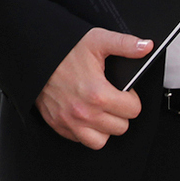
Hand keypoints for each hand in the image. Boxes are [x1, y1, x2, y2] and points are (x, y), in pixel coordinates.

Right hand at [34, 28, 152, 149]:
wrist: (33, 55)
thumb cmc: (64, 49)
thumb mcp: (96, 40)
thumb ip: (125, 44)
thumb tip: (146, 46)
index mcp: (97, 93)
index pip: (133, 110)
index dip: (131, 98)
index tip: (122, 90)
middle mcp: (84, 113)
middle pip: (121, 127)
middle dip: (120, 112)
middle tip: (111, 98)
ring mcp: (70, 122)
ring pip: (102, 140)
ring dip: (104, 126)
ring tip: (100, 109)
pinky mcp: (58, 126)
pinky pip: (81, 140)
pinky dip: (86, 131)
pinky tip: (85, 114)